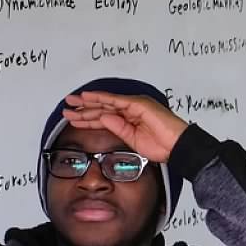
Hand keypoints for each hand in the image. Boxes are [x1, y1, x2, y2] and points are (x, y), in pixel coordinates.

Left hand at [59, 89, 189, 161]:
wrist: (178, 147)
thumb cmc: (163, 147)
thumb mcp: (133, 140)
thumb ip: (118, 129)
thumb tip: (102, 119)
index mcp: (130, 120)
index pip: (105, 117)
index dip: (88, 118)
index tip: (73, 119)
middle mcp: (131, 109)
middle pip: (103, 107)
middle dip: (84, 108)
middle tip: (67, 107)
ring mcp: (135, 106)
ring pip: (106, 103)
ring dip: (88, 102)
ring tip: (71, 103)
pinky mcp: (138, 104)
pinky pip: (115, 100)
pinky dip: (101, 98)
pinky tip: (87, 97)